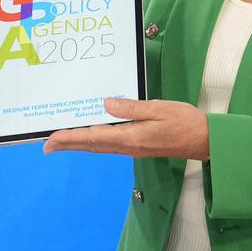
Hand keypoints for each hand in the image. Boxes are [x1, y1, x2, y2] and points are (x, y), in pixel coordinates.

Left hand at [43, 97, 209, 160]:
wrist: (204, 140)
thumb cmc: (185, 122)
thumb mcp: (159, 109)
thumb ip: (132, 107)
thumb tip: (106, 103)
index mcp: (131, 137)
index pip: (93, 137)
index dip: (70, 138)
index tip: (51, 139)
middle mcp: (128, 146)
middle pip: (92, 145)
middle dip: (69, 144)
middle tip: (47, 145)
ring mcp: (133, 147)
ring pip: (99, 146)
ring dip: (79, 143)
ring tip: (63, 140)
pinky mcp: (139, 145)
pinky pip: (109, 144)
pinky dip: (94, 140)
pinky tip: (92, 135)